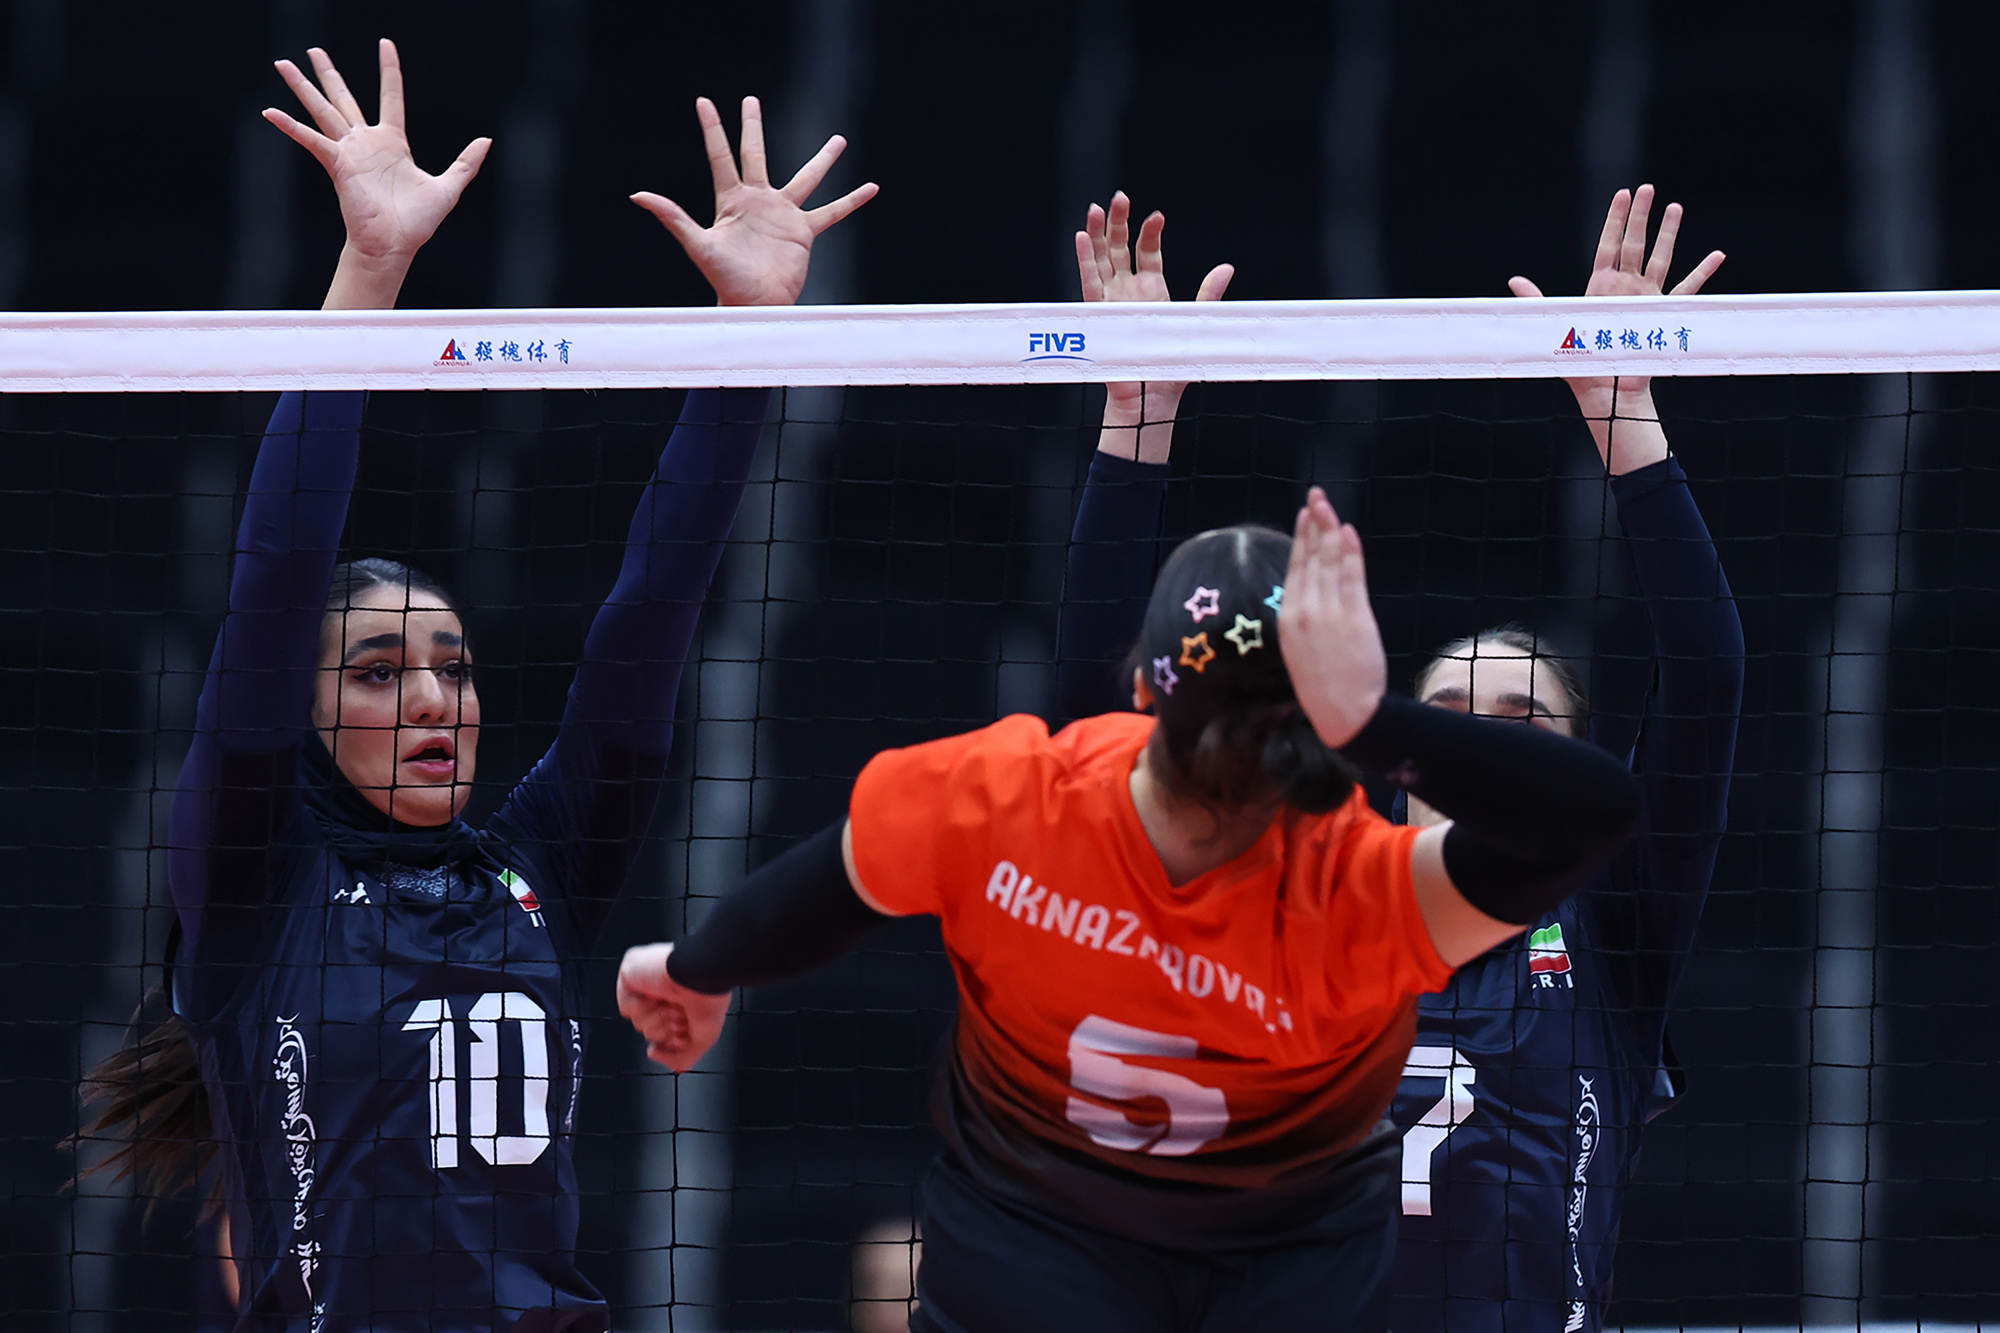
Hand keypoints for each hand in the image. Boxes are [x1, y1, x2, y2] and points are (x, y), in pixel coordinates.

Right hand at [264, 39, 490, 309]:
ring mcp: (349, 152)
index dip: (389, 70)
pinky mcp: (338, 165)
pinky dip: (291, 127)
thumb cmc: (417, 223)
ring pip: (323, 110)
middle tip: (313, 50)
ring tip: (283, 64)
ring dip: (302, 88)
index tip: (385, 44)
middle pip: (344, 98)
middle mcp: (367, 142)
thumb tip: (486, 140)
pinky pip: (311, 141)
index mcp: (393, 142)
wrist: (395, 246)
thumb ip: (466, 162)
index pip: (391, 96)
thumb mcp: (449, 187)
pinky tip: (270, 112)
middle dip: (328, 73)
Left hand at [616, 943, 732, 1072]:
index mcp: (682, 1001)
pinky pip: (627, 1008)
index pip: (665, 1033)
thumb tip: (654, 1053)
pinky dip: (643, 1008)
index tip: (682, 1038)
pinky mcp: (632, 973)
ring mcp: (647, 983)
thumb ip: (681, 1058)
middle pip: (650, 1030)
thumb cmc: (709, 998)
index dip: (672, 1040)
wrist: (701, 976)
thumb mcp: (702, 1040)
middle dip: (665, 1031)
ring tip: (672, 1007)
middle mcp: (664, 992)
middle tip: (679, 1018)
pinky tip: (657, 998)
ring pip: (638, 1022)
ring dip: (656, 1020)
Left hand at [633, 96, 876, 307]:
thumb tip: (638, 195)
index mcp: (731, 201)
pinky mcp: (804, 232)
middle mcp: (758, 201)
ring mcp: (783, 215)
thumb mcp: (697, 245)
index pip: (721, 156)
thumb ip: (672, 217)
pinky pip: (832, 212)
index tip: (703, 101)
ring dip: (823, 159)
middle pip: (756, 153)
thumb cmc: (724, 280)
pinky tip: (871, 188)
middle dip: (753, 127)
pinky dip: (851, 201)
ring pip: (806, 178)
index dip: (713, 128)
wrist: (754, 306)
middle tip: (752, 100)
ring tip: (840, 139)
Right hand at [1076, 192, 1233, 462]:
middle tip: (1119, 197)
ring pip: (1101, 261)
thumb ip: (1208, 296)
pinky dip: (1085, 261)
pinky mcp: (1099, 316)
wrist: (1152, 398)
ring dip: (1097, 234)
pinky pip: (1089, 284)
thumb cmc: (1172, 366)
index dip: (1150, 233)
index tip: (1157, 216)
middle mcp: (1128, 292)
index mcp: (1152, 291)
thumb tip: (1227, 268)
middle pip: (1120, 249)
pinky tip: (1083, 237)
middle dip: (1119, 223)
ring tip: (1096, 208)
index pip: (1148, 252)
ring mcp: (1111, 302)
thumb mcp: (1196, 325)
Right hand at [1279, 488, 1385, 748]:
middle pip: (1310, 558)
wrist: (1343, 713)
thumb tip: (1309, 597)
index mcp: (1288, 619)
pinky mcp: (1354, 616)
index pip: (1295, 569)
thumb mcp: (1301, 652)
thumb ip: (1305, 621)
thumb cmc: (1324, 689)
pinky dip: (1350, 551)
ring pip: (1329, 561)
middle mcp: (1305, 610)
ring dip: (1330, 529)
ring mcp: (1329, 612)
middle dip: (1314, 524)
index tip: (1305, 518)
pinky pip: (1351, 576)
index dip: (1301, 540)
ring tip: (1329, 507)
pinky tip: (1347, 532)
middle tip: (1316, 497)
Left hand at [1507, 185, 1724, 473]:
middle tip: (1647, 188)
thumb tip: (1514, 280)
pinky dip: (1702, 274)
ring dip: (1669, 234)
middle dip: (1641, 216)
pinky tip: (1717, 255)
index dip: (1614, 219)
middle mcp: (1625, 288)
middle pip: (1635, 244)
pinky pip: (1687, 292)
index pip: (1608, 244)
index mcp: (1600, 287)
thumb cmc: (1580, 362)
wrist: (1605, 391)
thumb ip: (1537, 301)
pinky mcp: (1664, 315)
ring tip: (1676, 207)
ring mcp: (1647, 299)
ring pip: (1662, 259)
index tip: (1622, 193)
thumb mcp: (1554, 326)